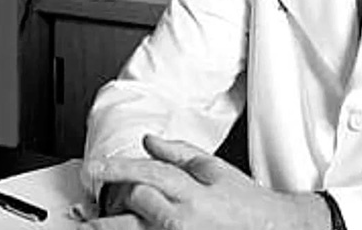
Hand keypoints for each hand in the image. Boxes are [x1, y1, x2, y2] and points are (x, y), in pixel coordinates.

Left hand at [78, 134, 327, 229]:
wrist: (272, 228)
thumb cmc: (244, 202)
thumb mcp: (214, 169)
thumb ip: (178, 153)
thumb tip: (148, 141)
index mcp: (193, 190)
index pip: (149, 172)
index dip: (118, 168)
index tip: (95, 167)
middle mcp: (184, 217)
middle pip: (139, 200)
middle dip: (120, 196)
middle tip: (92, 196)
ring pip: (136, 229)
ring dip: (114, 225)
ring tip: (89, 225)